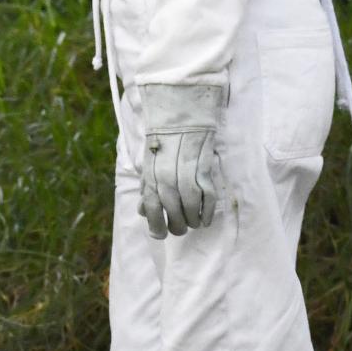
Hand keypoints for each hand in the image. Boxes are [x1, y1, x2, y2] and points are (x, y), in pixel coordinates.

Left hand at [134, 83, 225, 238]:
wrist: (181, 116)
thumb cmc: (163, 142)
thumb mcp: (148, 164)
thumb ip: (147, 188)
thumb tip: (144, 212)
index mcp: (151, 176)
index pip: (152, 209)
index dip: (156, 226)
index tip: (161, 234)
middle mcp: (167, 177)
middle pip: (173, 212)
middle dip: (177, 226)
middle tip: (181, 228)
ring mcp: (187, 173)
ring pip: (191, 207)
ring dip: (193, 220)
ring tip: (193, 223)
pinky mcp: (204, 168)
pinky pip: (208, 196)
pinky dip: (207, 211)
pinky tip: (205, 219)